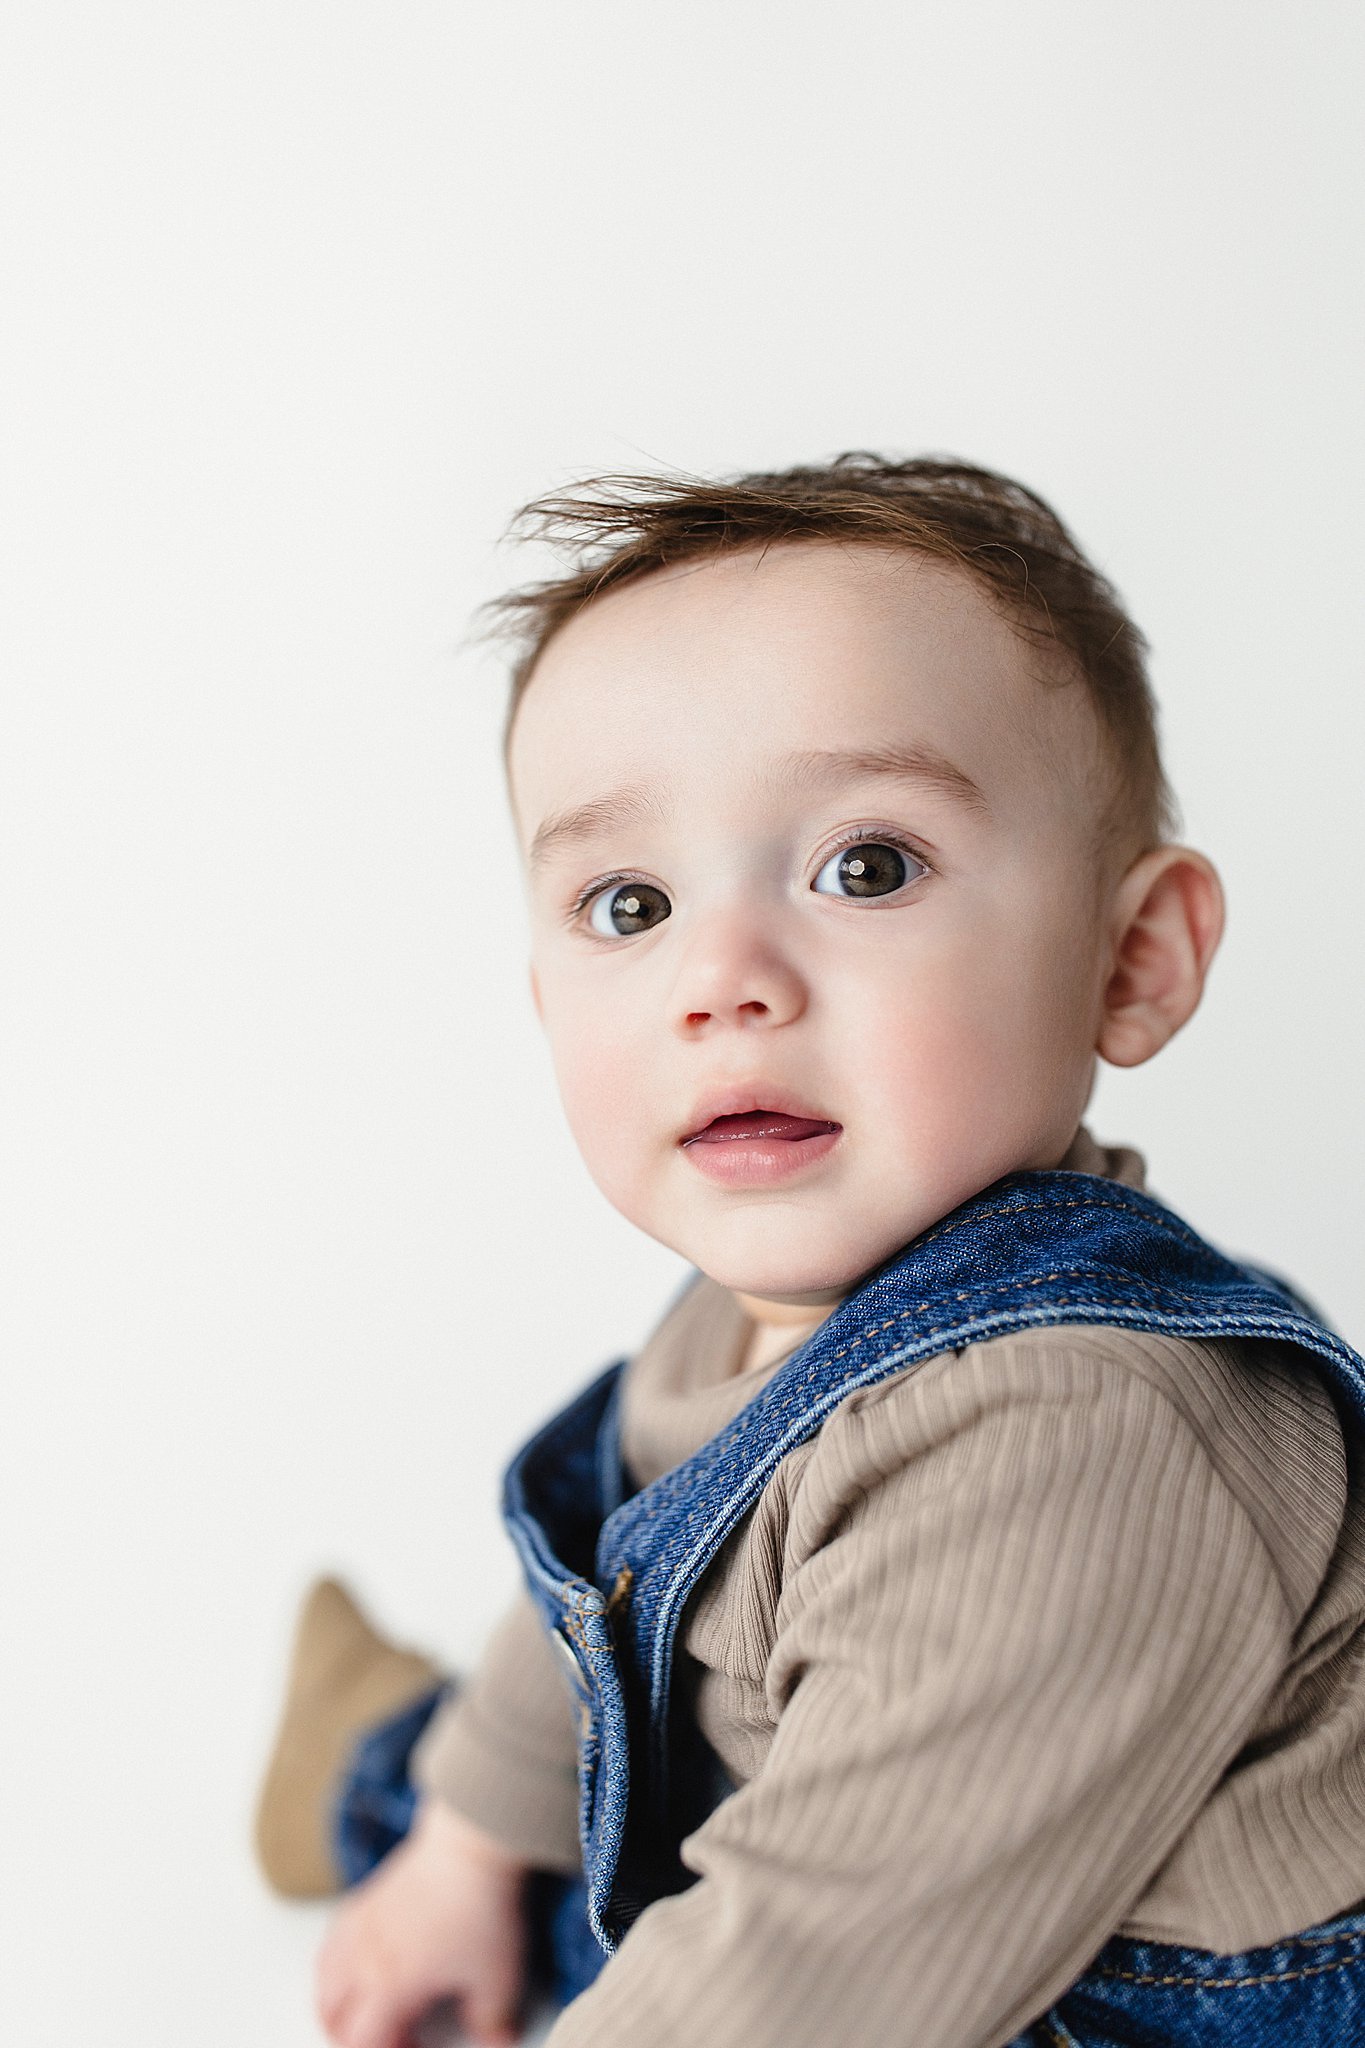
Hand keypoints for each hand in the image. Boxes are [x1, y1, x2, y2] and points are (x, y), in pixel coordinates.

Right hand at [315, 1797, 530, 2047]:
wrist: (470, 1842)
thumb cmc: (479, 1905)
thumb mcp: (497, 1977)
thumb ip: (492, 2020)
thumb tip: (497, 2040)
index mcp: (388, 1986)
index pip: (361, 2041)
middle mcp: (362, 1957)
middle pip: (330, 2014)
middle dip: (349, 2035)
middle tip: (387, 2036)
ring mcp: (360, 1923)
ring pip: (323, 1977)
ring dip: (335, 2003)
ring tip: (364, 2008)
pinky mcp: (365, 1896)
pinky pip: (332, 1940)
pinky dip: (335, 1963)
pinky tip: (359, 1958)